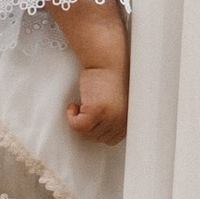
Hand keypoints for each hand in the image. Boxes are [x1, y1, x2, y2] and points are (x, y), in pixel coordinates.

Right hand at [51, 0, 129, 144]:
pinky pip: (77, 126)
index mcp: (129, 119)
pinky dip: (71, 118)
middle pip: (97, 138)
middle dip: (87, 126)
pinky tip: (73, 105)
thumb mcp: (118, 102)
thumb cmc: (112, 75)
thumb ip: (114, 116)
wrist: (107, 58)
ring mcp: (110, 117)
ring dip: (78, 121)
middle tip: (83, 110)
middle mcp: (121, 120)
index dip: (98, 131)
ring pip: (86, 133)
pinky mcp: (97, 111)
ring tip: (80, 105)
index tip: (92, 120)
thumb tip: (100, 131)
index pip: (112, 140)